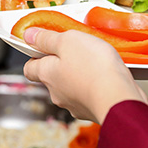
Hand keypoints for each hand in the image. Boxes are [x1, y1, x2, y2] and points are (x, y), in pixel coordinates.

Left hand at [22, 27, 146, 122]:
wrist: (119, 98)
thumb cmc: (94, 67)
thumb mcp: (67, 40)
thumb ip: (47, 38)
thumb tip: (28, 35)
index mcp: (46, 74)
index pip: (30, 68)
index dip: (35, 56)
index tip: (46, 46)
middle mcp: (56, 93)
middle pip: (52, 77)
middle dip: (62, 64)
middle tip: (76, 50)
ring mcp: (73, 105)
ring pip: (71, 87)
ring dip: (79, 76)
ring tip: (96, 63)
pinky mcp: (91, 111)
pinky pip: (89, 96)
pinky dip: (94, 87)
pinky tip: (106, 78)